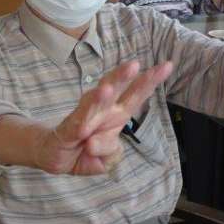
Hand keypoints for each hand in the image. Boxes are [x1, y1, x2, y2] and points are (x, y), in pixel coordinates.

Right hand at [33, 60, 173, 174]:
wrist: (56, 155)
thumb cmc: (86, 149)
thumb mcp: (107, 159)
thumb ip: (110, 152)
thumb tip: (94, 144)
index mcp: (118, 114)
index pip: (137, 94)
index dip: (151, 81)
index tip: (167, 66)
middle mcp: (103, 110)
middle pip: (116, 90)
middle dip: (124, 77)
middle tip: (134, 64)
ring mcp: (85, 117)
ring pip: (94, 103)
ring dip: (100, 97)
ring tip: (107, 89)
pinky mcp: (68, 129)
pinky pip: (75, 125)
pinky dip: (79, 124)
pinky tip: (84, 126)